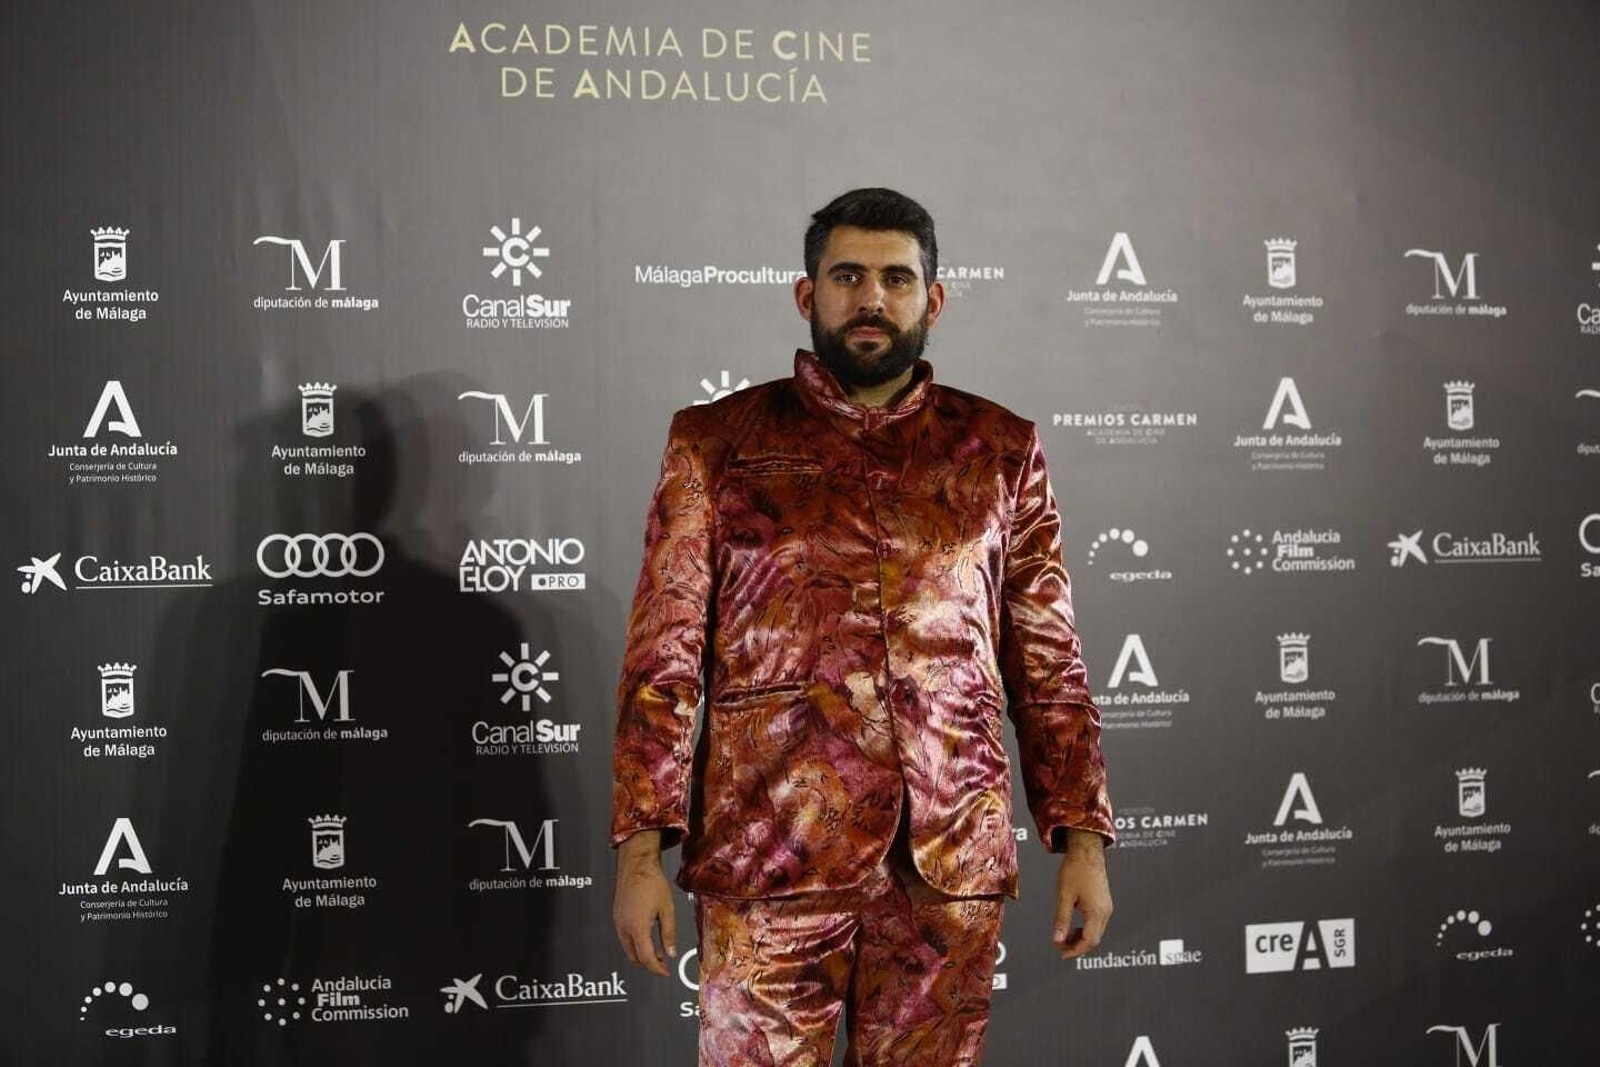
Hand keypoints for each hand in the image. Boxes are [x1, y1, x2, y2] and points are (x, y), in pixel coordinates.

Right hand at [613, 830, 677, 977]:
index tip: (666, 973)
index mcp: (637, 927)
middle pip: (634, 957)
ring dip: (641, 954)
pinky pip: (624, 938)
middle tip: (664, 964)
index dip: (657, 969)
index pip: (646, 958)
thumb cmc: (652, 883)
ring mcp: (618, 922)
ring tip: (658, 951)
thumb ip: (669, 934)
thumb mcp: (667, 909)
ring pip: (628, 949)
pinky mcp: (617, 917)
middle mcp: (624, 927)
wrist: (636, 865)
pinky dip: (635, 944)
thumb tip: (671, 953)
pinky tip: (647, 938)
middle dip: (649, 964)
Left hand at [1052, 829, 1111, 960]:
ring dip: (1081, 938)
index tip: (1061, 954)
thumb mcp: (1064, 896)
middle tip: (1060, 947)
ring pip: (1096, 932)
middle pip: (1094, 939)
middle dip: (1077, 946)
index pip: (1088, 941)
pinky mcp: (1104, 902)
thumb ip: (1061, 920)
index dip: (1075, 950)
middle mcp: (1105, 912)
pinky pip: (1097, 922)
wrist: (1087, 851)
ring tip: (1064, 936)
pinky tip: (1072, 926)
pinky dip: (1085, 929)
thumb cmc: (1074, 870)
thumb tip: (1057, 939)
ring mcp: (1107, 907)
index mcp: (1096, 911)